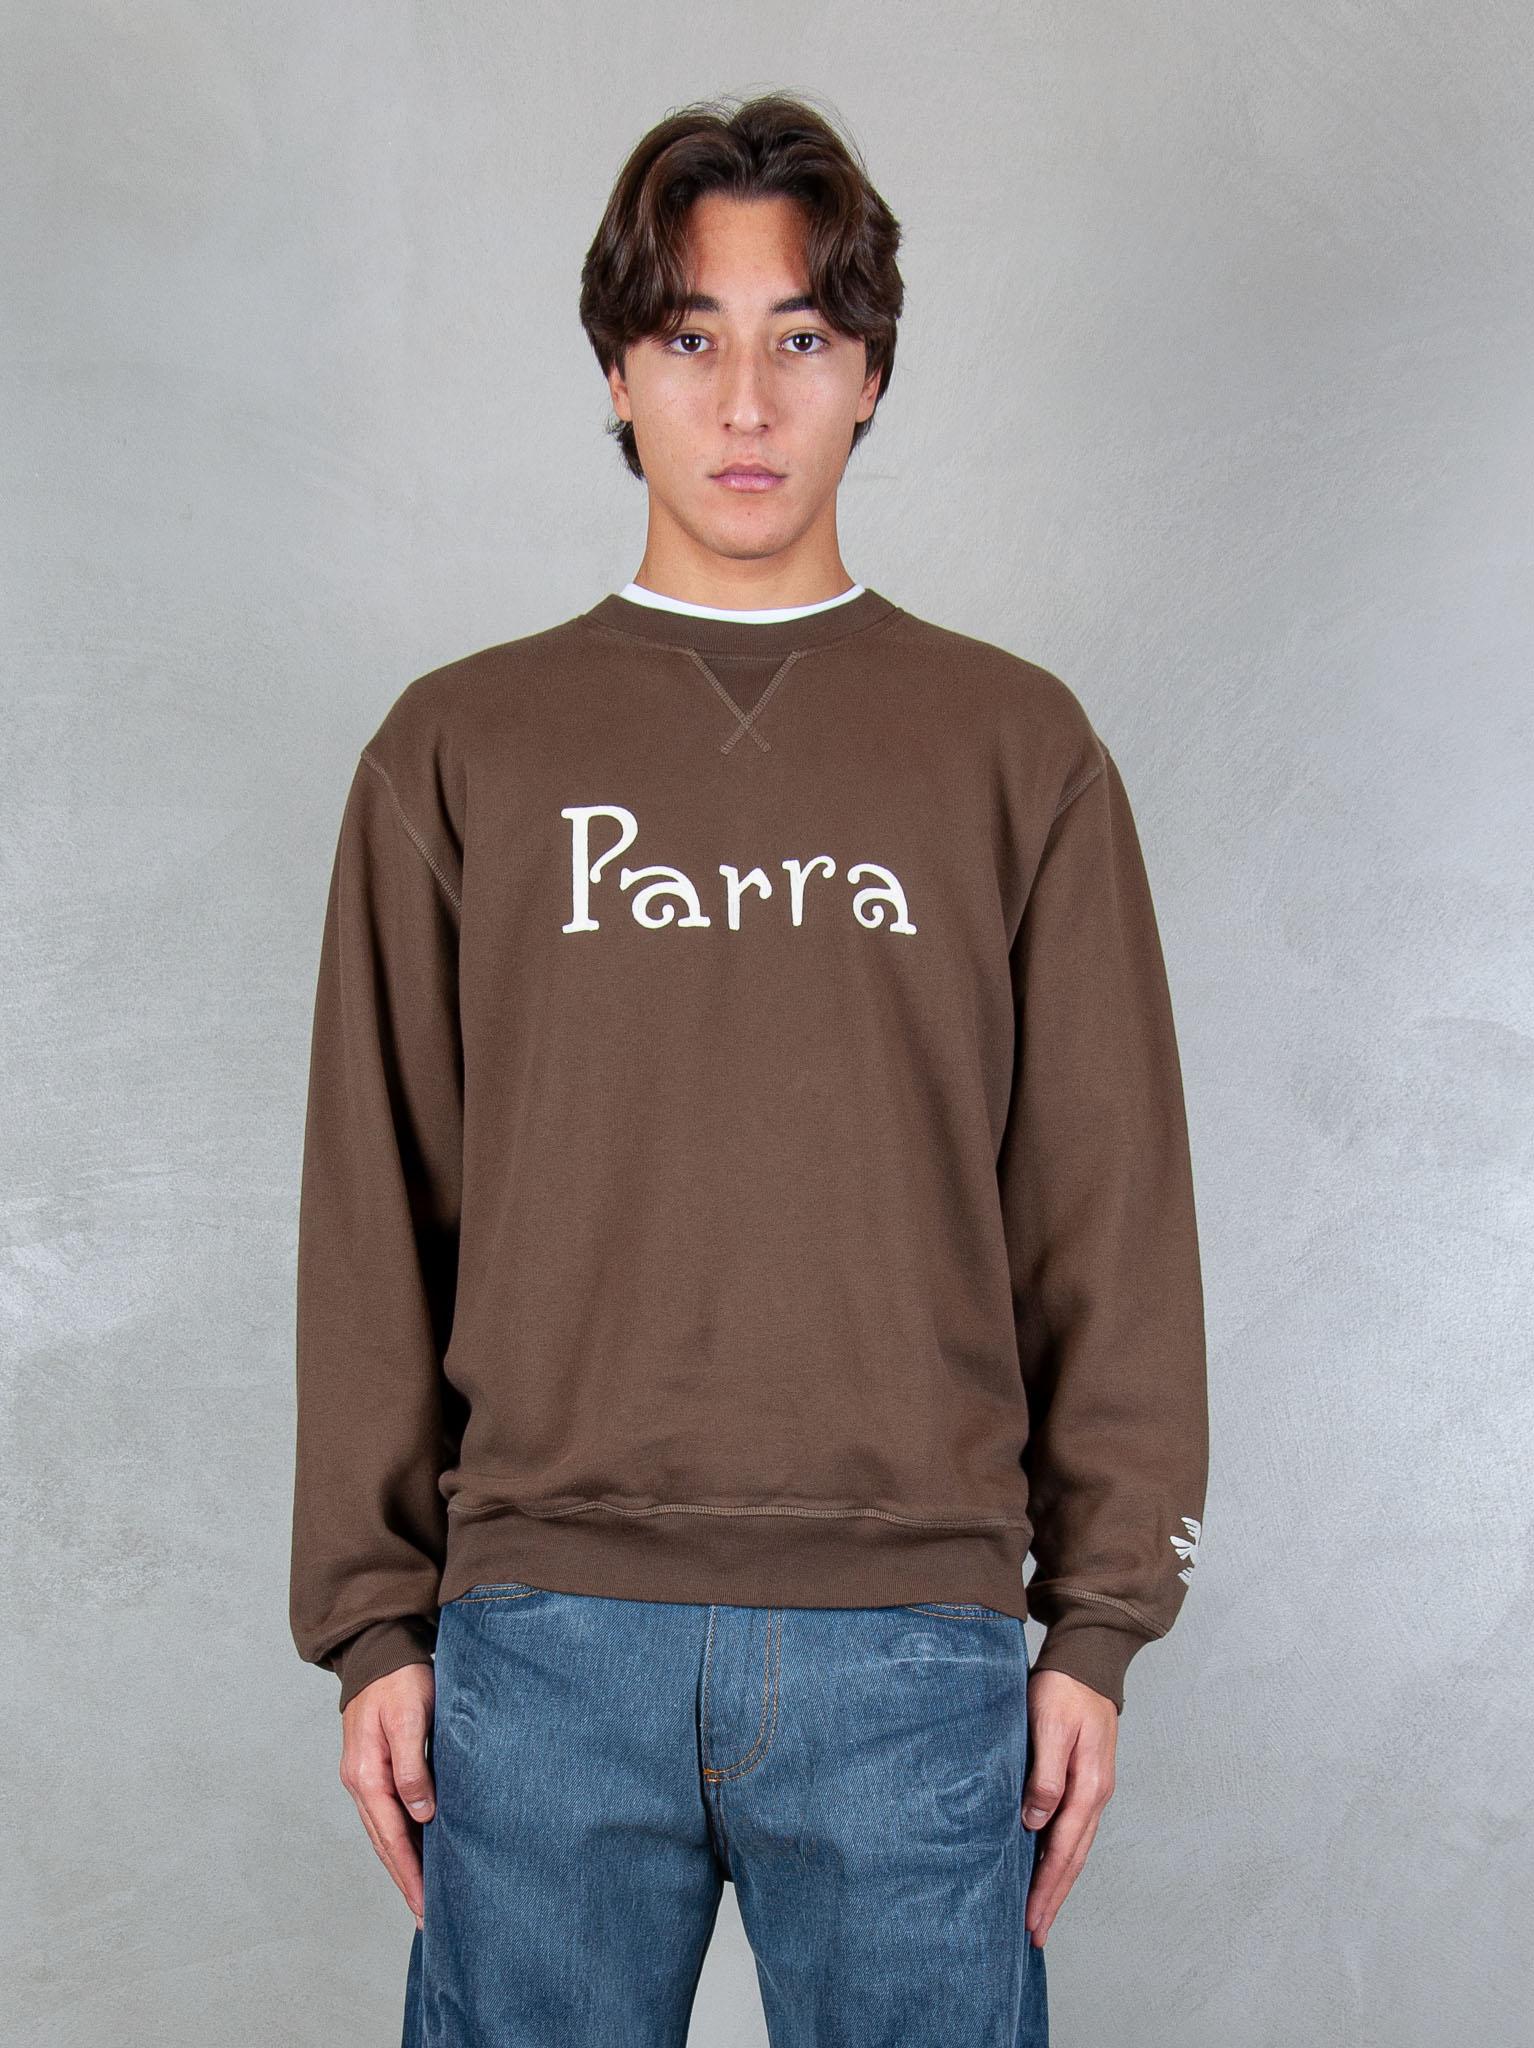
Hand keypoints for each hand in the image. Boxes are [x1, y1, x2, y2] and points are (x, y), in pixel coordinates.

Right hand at [338, 1662, 436, 1928]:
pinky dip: (398, 1839)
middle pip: (383, 1842)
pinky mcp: (373, 1768)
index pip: (391, 1836)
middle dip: (404, 1880)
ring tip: (420, 1895)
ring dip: (401, 1864)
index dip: (409, 1872)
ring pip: (383, 1832)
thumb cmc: (400, 1680)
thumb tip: (421, 1814)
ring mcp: (363, 1777)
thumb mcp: (410, 1717)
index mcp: (367, 1774)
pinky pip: (385, 1815)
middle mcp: (360, 1782)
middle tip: (425, 1916)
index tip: (425, 1904)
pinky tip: (414, 1851)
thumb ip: (413, 1765)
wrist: (379, 1650)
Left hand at [1020, 1669, 1117, 1945]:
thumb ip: (1044, 1775)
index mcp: (1088, 1787)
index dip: (1046, 1889)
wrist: (1088, 1661)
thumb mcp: (1049, 1726)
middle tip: (1034, 1935)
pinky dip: (1060, 1857)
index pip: (1063, 1851)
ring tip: (1040, 1913)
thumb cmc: (1064, 1690)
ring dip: (1057, 1883)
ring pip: (1074, 1848)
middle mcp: (1095, 1796)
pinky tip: (1046, 1866)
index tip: (1030, 1922)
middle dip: (1053, 1899)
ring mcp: (1092, 1790)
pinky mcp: (1085, 1781)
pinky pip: (1072, 1830)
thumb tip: (1034, 1824)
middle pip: (1072, 1859)